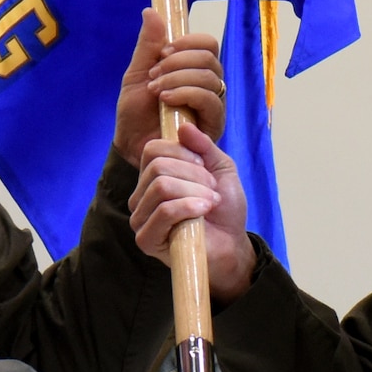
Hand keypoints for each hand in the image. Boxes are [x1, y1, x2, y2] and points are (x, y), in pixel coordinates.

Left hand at [114, 10, 225, 167]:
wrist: (130, 145)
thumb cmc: (136, 113)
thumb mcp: (137, 74)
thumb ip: (148, 45)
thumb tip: (151, 11)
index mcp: (192, 69)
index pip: (208, 44)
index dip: (188, 42)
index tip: (162, 52)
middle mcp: (208, 85)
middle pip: (210, 57)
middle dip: (179, 61)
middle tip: (155, 74)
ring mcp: (212, 105)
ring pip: (211, 77)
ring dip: (179, 78)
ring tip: (156, 90)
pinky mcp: (213, 125)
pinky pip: (211, 101)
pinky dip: (186, 94)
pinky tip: (165, 100)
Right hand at [130, 124, 255, 301]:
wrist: (232, 244)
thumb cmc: (224, 209)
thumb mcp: (219, 168)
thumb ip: (204, 146)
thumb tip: (184, 127)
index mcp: (152, 177)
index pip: (152, 149)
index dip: (182, 152)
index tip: (205, 166)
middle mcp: (140, 196)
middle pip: (158, 167)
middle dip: (193, 174)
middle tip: (212, 189)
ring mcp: (140, 218)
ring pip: (161, 186)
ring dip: (195, 191)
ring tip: (211, 202)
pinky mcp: (146, 239)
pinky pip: (164, 210)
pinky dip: (189, 206)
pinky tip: (204, 211)